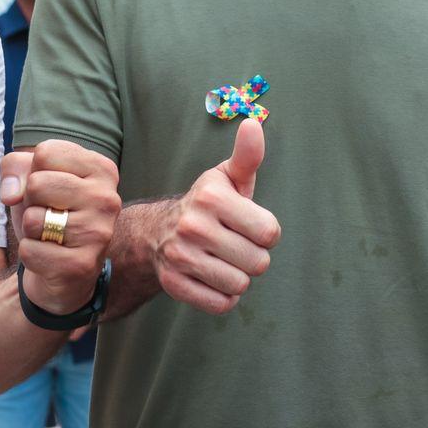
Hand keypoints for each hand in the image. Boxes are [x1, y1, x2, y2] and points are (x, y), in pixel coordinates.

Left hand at [0, 140, 121, 316]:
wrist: (64, 270)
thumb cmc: (49, 214)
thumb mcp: (31, 179)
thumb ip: (14, 167)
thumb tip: (11, 195)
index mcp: (102, 169)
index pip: (45, 153)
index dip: (34, 172)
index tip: (50, 190)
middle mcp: (107, 198)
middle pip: (36, 183)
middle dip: (30, 202)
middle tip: (49, 215)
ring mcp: (99, 233)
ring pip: (33, 219)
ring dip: (31, 230)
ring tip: (49, 236)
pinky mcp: (82, 265)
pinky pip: (30, 251)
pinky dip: (30, 255)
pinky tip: (50, 257)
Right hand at [154, 119, 280, 314]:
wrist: (157, 232)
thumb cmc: (209, 204)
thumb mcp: (228, 178)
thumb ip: (248, 155)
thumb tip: (253, 123)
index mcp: (211, 197)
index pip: (270, 233)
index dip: (265, 231)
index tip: (248, 224)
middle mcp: (193, 225)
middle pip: (259, 262)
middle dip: (253, 255)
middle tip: (234, 243)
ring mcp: (181, 257)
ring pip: (241, 285)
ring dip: (239, 276)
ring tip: (223, 259)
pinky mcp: (174, 284)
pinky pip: (222, 304)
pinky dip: (224, 295)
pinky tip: (213, 277)